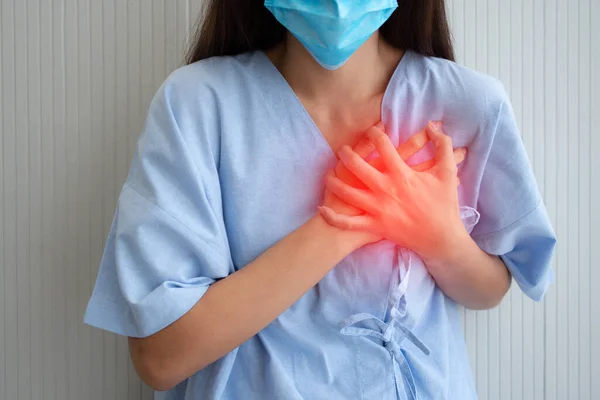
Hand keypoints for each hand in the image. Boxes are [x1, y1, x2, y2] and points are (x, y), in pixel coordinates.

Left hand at [319, 121, 468, 260]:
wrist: (440, 239)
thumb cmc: (444, 205)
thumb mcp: (447, 173)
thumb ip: (442, 146)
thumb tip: (434, 127)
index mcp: (402, 174)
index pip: (383, 147)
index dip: (375, 134)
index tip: (371, 130)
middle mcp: (385, 189)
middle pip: (358, 166)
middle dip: (347, 154)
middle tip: (342, 149)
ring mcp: (377, 209)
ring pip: (347, 192)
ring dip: (334, 181)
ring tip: (329, 173)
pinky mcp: (374, 226)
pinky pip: (348, 223)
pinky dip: (333, 217)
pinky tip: (323, 208)